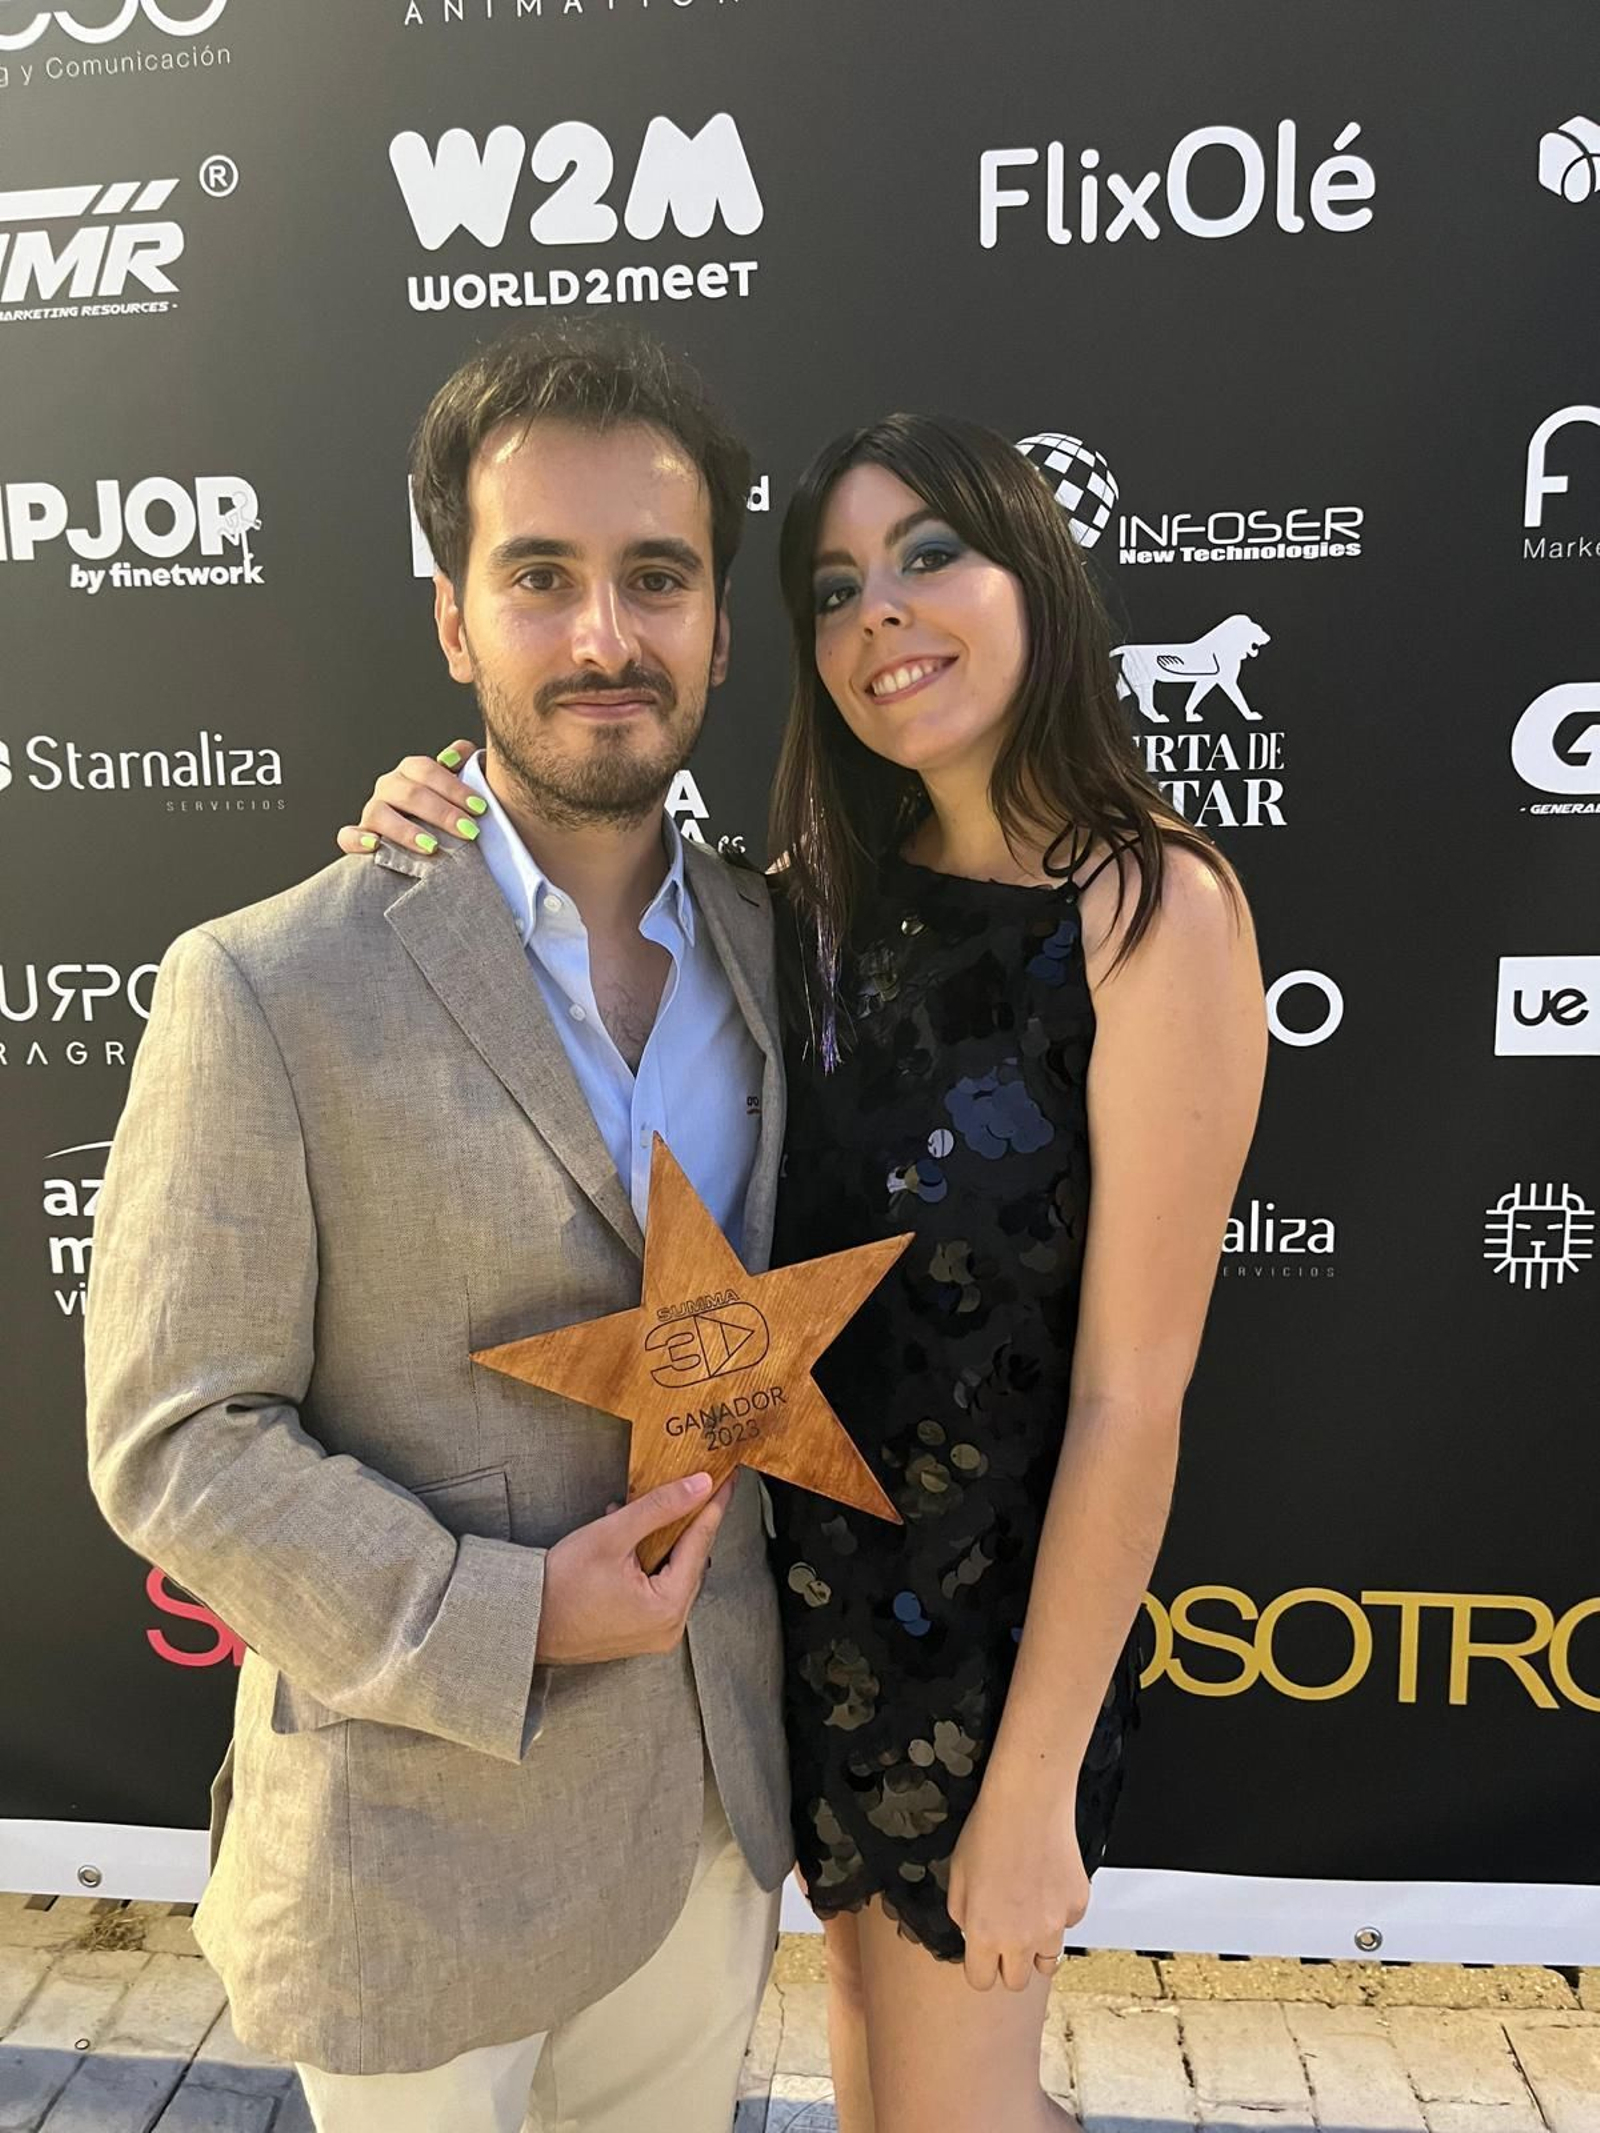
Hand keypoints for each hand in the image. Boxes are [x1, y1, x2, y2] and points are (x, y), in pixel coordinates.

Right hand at [335, 740, 481, 858]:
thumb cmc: (447, 808)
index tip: (480, 807)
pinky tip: (375, 845)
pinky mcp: (359, 837)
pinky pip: (348, 836)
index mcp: (411, 770)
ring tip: (432, 847)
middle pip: (410, 793)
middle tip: (469, 831)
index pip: (428, 771)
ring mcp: (372, 810)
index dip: (454, 787)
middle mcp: (388, 786)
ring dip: (406, 830)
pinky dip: (358, 839)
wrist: (431, 838)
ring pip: (380, 813)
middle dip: (442, 813)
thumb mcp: (458, 784)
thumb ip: (463, 761)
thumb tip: (456, 756)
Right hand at [534, 1472, 733, 1665]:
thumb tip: (700, 1486)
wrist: (522, 1620)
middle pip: (691, 1560)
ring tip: (650, 1509)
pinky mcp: (639, 1632)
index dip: (713, 1505)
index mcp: (668, 1608)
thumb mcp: (612, 1536)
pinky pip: (657, 1587)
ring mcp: (654, 1633)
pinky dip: (650, 1560)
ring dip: (664, 1539)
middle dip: (688, 1521)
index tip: (727, 1479)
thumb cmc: (559, 1585)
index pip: (701, 1543)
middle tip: (695, 1486)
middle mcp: (668, 1628)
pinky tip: (632, 1536)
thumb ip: (660, 1507)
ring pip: (674, 1572)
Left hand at [946, 1771, 1088, 1992]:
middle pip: (1017, 1981)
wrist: (1028, 1801)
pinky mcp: (1077, 1907)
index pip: (981, 1981)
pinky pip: (1068, 1924)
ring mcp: (1054, 1926)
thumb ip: (962, 1915)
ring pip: (1047, 1959)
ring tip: (1029, 1911)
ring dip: (1037, 1944)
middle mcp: (1021, 1939)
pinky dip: (1059, 1912)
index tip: (981, 1954)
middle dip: (1009, 1964)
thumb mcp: (956, 1875)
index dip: (980, 1966)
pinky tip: (1047, 1882)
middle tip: (1006, 1937)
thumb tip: (972, 1932)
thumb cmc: (989, 1830)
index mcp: (984, 1934)